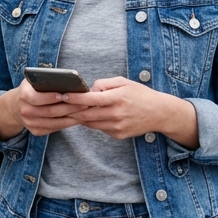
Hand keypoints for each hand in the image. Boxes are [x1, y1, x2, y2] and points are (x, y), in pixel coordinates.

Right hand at [0, 79, 81, 138]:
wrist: (16, 106)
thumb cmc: (32, 89)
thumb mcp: (34, 80)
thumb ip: (46, 79)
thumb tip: (67, 80)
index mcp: (24, 95)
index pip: (37, 98)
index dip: (51, 97)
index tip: (66, 95)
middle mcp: (25, 111)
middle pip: (50, 111)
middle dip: (69, 107)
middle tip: (85, 103)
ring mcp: (30, 123)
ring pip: (55, 122)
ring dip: (71, 117)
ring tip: (84, 111)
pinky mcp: (36, 131)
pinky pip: (55, 129)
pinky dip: (67, 124)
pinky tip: (77, 118)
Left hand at [64, 77, 199, 146]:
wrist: (159, 113)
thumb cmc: (139, 94)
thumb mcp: (123, 82)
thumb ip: (104, 84)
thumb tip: (88, 90)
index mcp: (118, 98)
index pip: (90, 99)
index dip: (74, 98)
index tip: (62, 95)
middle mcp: (117, 114)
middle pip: (86, 114)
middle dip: (70, 110)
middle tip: (59, 106)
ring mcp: (117, 127)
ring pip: (90, 123)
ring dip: (79, 117)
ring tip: (69, 110)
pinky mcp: (118, 135)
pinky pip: (99, 128)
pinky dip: (92, 122)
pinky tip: (90, 116)